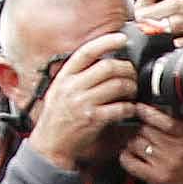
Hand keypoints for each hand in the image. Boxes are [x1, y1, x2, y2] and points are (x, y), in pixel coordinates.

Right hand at [29, 36, 140, 171]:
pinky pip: (120, 108)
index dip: (106, 42)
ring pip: (117, 85)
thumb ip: (76, 75)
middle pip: (108, 67)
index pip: (87, 52)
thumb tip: (98, 60)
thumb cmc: (56, 117)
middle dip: (126, 68)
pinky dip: (130, 107)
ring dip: (131, 86)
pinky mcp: (94, 119)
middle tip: (131, 73)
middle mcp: (73, 87)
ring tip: (132, 90)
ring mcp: (84, 103)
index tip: (121, 38)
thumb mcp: (59, 90)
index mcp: (65, 77)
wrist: (50, 144)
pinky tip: (130, 108)